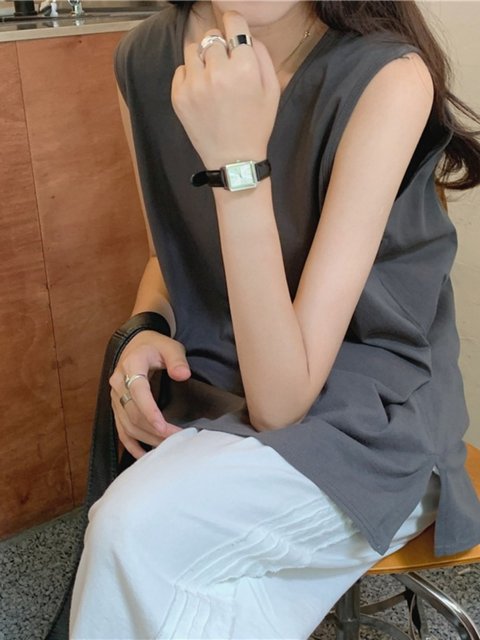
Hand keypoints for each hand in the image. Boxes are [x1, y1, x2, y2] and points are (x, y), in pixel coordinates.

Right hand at [109, 330, 190, 458]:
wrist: (137, 345)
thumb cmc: (156, 346)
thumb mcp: (170, 347)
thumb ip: (177, 360)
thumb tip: (183, 375)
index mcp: (131, 366)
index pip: (138, 393)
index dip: (150, 413)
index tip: (164, 428)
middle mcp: (118, 383)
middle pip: (133, 413)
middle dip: (154, 430)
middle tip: (177, 439)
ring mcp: (115, 397)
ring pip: (127, 425)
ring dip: (147, 439)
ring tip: (168, 447)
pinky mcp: (117, 407)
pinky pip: (121, 430)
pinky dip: (131, 445)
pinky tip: (144, 456)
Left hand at [171, 11, 279, 168]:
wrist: (234, 159)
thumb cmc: (256, 124)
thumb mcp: (272, 90)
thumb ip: (262, 54)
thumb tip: (245, 34)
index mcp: (243, 68)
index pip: (233, 22)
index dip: (234, 24)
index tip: (233, 31)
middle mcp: (217, 72)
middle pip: (212, 36)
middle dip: (220, 46)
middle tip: (226, 66)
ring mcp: (194, 84)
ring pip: (193, 49)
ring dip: (203, 58)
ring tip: (212, 78)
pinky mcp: (179, 96)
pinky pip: (181, 69)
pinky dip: (191, 75)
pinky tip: (202, 92)